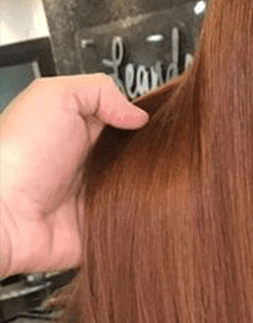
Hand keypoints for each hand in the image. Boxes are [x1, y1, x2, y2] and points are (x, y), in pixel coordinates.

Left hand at [0, 73, 149, 277]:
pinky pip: (136, 226)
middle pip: (143, 160)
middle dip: (159, 160)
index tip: (166, 124)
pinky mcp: (104, 230)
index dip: (148, 123)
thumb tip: (137, 113)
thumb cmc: (16, 157)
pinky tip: (155, 212)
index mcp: (82, 133)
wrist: (3, 215)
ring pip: (146, 194)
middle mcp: (93, 166)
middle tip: (167, 157)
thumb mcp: (53, 97)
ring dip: (156, 192)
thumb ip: (99, 92)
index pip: (129, 125)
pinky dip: (147, 221)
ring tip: (166, 185)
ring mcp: (100, 199)